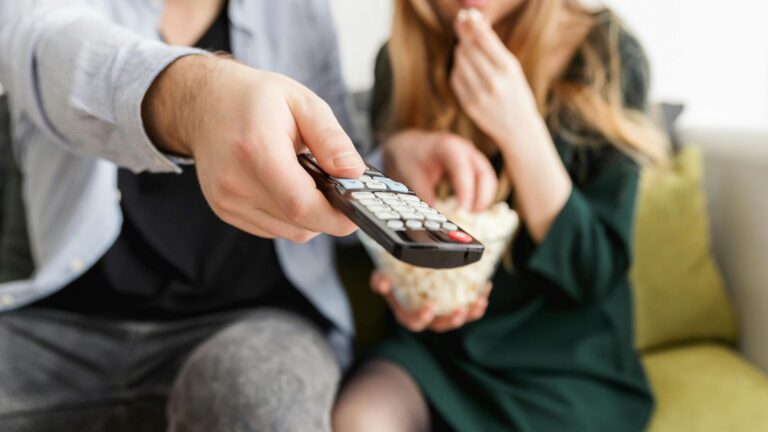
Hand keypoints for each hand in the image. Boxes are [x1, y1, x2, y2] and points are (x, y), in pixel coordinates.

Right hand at [143, 56, 364, 241]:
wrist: (204, 102)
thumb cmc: (255, 98)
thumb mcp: (302, 102)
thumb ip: (330, 138)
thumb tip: (354, 172)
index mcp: (256, 149)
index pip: (301, 204)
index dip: (336, 216)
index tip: (358, 211)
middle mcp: (235, 181)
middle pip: (298, 223)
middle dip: (328, 213)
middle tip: (341, 189)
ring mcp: (226, 200)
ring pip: (288, 231)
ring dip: (309, 215)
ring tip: (309, 180)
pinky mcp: (225, 210)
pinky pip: (272, 228)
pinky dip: (289, 215)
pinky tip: (288, 186)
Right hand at [371, 271, 491, 332]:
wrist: (406, 268)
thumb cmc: (393, 274)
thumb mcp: (383, 274)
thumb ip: (380, 279)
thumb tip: (381, 285)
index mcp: (407, 313)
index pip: (414, 322)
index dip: (422, 318)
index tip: (431, 308)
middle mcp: (426, 317)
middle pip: (440, 326)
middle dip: (452, 321)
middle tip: (461, 311)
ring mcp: (441, 312)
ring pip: (457, 318)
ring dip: (470, 313)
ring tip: (480, 302)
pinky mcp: (454, 304)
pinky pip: (468, 307)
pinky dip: (478, 299)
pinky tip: (486, 287)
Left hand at [383, 129, 496, 211]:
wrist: (410, 144)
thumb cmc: (410, 156)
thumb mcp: (411, 174)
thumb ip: (423, 194)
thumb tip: (434, 217)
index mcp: (449, 146)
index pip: (463, 169)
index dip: (466, 191)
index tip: (464, 211)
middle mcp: (466, 150)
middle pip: (485, 174)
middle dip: (482, 198)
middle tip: (470, 217)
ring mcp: (473, 157)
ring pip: (489, 179)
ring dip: (484, 199)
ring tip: (470, 216)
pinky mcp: (474, 166)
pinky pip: (485, 182)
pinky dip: (481, 197)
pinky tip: (470, 209)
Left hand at [451, 9, 540, 145]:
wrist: (518, 128)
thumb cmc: (516, 92)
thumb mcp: (512, 68)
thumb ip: (493, 47)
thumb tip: (475, 21)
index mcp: (508, 69)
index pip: (484, 39)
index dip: (473, 24)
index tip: (467, 15)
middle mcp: (493, 82)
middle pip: (469, 48)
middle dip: (464, 33)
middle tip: (460, 22)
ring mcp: (479, 95)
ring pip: (460, 61)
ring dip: (461, 50)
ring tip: (467, 47)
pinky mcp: (468, 105)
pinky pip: (456, 78)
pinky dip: (459, 68)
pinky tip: (465, 66)